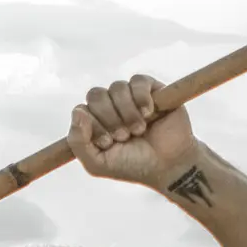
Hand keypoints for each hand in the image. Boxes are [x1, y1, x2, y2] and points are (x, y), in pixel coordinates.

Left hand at [68, 73, 197, 190]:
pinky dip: (141, 98)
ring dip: (127, 112)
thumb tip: (77, 112)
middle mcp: (110, 107)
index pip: (81, 110)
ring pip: (117, 87)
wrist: (168, 165)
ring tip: (139, 130)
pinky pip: (137, 81)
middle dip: (109, 118)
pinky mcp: (151, 89)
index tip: (107, 143)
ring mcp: (130, 97)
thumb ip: (78, 143)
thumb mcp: (97, 164)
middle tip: (124, 136)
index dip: (93, 125)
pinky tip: (149, 113)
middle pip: (96, 95)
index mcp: (95, 122)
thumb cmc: (133, 165)